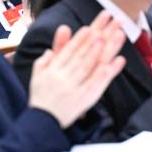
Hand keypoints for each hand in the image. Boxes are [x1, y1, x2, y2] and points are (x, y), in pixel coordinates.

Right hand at [28, 11, 126, 126]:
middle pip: (81, 56)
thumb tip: (51, 48)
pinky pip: (95, 86)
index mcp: (53, 70)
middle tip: (103, 29)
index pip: (68, 52)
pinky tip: (114, 64)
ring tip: (108, 40)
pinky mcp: (83, 100)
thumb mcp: (37, 76)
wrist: (41, 123)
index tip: (88, 28)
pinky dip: (104, 74)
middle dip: (92, 41)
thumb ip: (45, 60)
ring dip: (98, 53)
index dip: (79, 39)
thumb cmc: (41, 97)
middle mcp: (63, 78)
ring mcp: (73, 89)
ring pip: (89, 68)